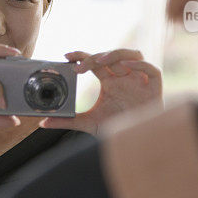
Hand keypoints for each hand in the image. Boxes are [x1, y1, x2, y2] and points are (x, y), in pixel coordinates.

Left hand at [40, 49, 161, 134]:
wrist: (138, 142)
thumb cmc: (116, 128)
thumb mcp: (89, 123)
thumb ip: (68, 121)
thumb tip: (43, 122)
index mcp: (110, 80)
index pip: (96, 61)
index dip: (82, 55)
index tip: (67, 56)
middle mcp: (124, 76)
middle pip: (112, 56)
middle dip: (95, 58)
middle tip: (80, 67)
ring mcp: (139, 79)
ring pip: (132, 55)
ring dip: (117, 55)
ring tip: (102, 62)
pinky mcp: (154, 86)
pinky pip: (151, 69)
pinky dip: (140, 65)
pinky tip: (126, 68)